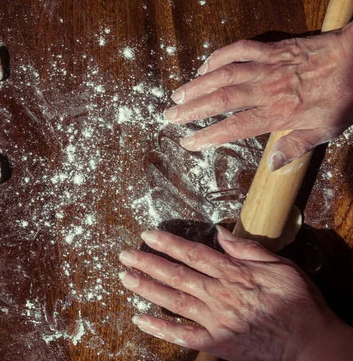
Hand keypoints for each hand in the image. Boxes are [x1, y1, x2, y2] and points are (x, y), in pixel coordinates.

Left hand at [118, 226, 340, 360]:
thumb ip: (248, 249)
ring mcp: (214, 320)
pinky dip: (160, 328)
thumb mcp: (280, 266)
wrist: (310, 344)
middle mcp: (218, 294)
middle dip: (148, 263)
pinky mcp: (215, 343)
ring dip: (147, 289)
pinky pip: (182, 336)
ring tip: (125, 279)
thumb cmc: (299, 304)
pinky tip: (140, 320)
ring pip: (173, 301)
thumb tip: (221, 232)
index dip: (168, 244)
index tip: (147, 235)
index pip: (193, 254)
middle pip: (176, 275)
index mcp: (232, 274)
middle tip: (124, 255)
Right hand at [165, 22, 352, 170]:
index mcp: (277, 114)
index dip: (206, 137)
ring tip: (177, 95)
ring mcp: (266, 66)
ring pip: (224, 75)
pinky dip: (218, 57)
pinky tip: (204, 67)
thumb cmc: (343, 95)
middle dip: (191, 110)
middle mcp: (266, 90)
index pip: (233, 128)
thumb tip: (271, 166)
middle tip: (169, 117)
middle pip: (220, 101)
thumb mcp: (325, 130)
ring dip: (197, 85)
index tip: (187, 143)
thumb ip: (295, 147)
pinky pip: (238, 50)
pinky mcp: (270, 49)